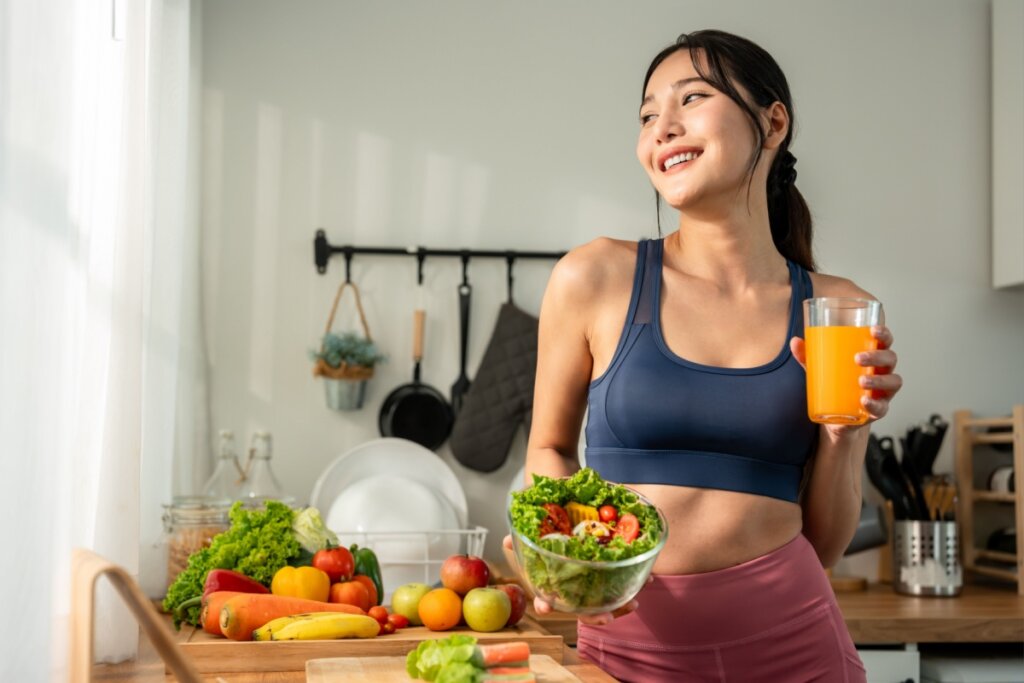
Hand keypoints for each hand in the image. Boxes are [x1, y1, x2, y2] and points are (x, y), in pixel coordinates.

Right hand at [501, 534, 639, 624]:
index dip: (545, 604)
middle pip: (581, 610)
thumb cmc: (557, 532)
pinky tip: (647, 582)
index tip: (545, 607)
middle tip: (604, 617)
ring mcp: (593, 590)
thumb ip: (526, 538)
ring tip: (633, 604)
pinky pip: (622, 592)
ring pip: (604, 606)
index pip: (546, 598)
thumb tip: (506, 540)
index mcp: (555, 582)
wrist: (581, 521)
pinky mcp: (610, 583)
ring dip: (619, 608)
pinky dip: (634, 589)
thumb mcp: (541, 532)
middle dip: (593, 616)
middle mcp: (574, 591)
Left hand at [790, 324, 902, 430]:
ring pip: (893, 381)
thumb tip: (795, 341)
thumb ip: (809, 356)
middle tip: (858, 358)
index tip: (873, 329)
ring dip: (879, 380)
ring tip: (861, 381)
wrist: (837, 418)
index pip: (884, 341)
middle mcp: (882, 372)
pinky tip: (864, 401)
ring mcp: (883, 392)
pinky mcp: (878, 410)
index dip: (883, 333)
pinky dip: (875, 404)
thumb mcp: (820, 369)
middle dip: (877, 356)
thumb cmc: (835, 385)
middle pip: (890, 358)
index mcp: (872, 357)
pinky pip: (882, 407)